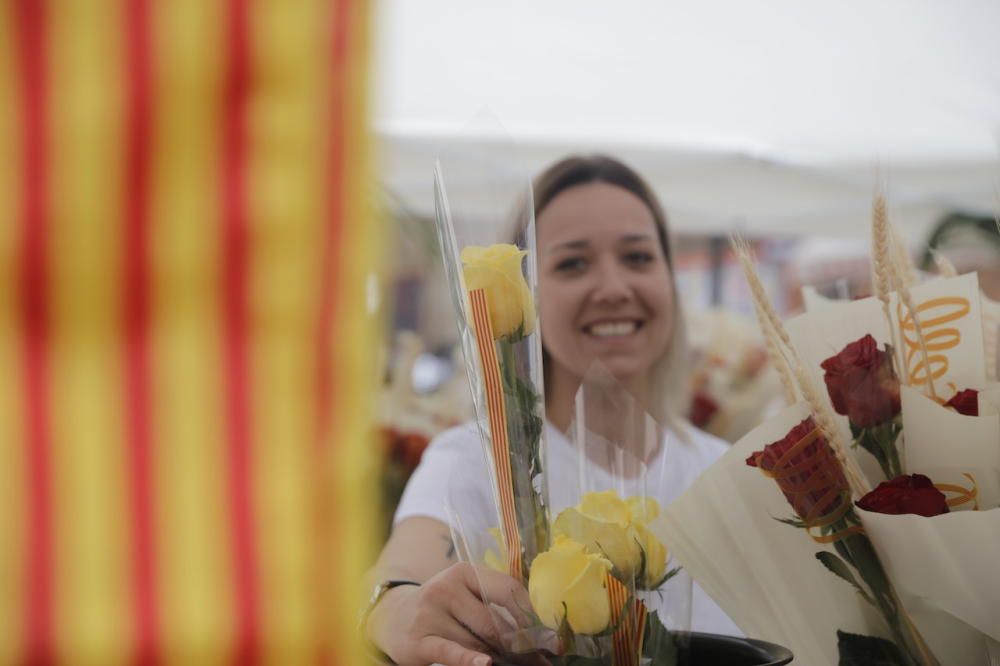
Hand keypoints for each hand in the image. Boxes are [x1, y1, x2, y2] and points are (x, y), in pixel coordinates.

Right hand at [367, 562, 532, 665]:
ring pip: (476, 642)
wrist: (394, 619)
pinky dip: (468, 659)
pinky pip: (449, 651)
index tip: (551, 637)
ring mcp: (430, 613)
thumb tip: (541, 632)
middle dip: (520, 646)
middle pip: (494, 622)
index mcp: (465, 572)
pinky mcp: (418, 640)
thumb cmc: (442, 609)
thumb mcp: (465, 596)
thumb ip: (495, 606)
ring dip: (499, 658)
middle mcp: (446, 588)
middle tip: (540, 662)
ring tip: (515, 665)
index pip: (507, 590)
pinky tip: (484, 664)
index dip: (532, 616)